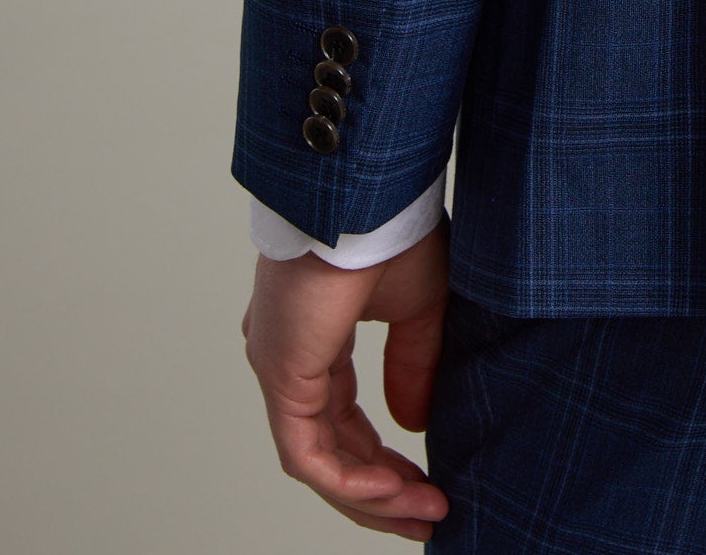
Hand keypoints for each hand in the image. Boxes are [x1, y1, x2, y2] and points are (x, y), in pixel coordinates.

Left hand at [242, 226, 450, 538]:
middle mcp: (286, 359)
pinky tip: (393, 489)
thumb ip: (414, 365)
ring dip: (372, 494)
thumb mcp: (420, 305)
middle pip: (330, 449)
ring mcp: (278, 370)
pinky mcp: (281, 377)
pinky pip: (309, 454)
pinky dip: (351, 480)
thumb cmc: (391, 226)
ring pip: (319, 461)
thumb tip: (412, 424)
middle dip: (380, 488)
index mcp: (313, 338)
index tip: (427, 480)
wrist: (368, 193)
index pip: (344, 419)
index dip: (384, 457)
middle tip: (425, 512)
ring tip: (423, 509)